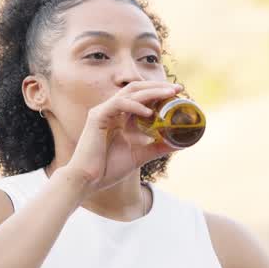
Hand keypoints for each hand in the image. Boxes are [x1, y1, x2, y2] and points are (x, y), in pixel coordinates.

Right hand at [63, 81, 183, 194]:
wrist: (88, 181)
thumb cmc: (109, 168)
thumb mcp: (140, 155)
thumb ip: (157, 147)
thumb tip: (179, 143)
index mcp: (120, 117)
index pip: (141, 97)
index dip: (159, 92)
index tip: (179, 94)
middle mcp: (112, 110)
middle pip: (136, 89)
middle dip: (158, 86)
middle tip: (178, 89)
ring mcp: (104, 112)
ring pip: (129, 92)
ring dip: (151, 91)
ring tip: (169, 94)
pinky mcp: (97, 117)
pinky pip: (118, 104)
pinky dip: (135, 106)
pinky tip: (149, 113)